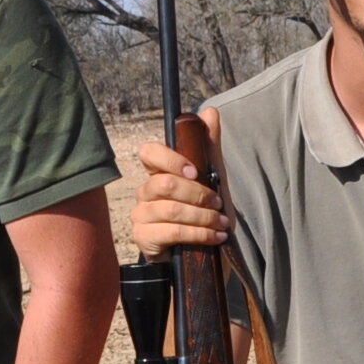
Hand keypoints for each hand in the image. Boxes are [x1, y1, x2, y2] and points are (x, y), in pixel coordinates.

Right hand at [131, 118, 229, 253]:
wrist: (203, 252)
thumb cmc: (204, 211)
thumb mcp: (213, 177)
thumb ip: (210, 145)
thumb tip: (210, 111)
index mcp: (157, 173)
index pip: (148, 152)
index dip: (170, 159)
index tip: (195, 171)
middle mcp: (144, 192)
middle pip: (165, 184)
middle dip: (199, 195)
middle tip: (219, 203)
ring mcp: (141, 215)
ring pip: (171, 210)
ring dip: (203, 217)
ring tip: (222, 223)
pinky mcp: (143, 238)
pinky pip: (171, 232)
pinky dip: (199, 234)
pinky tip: (215, 237)